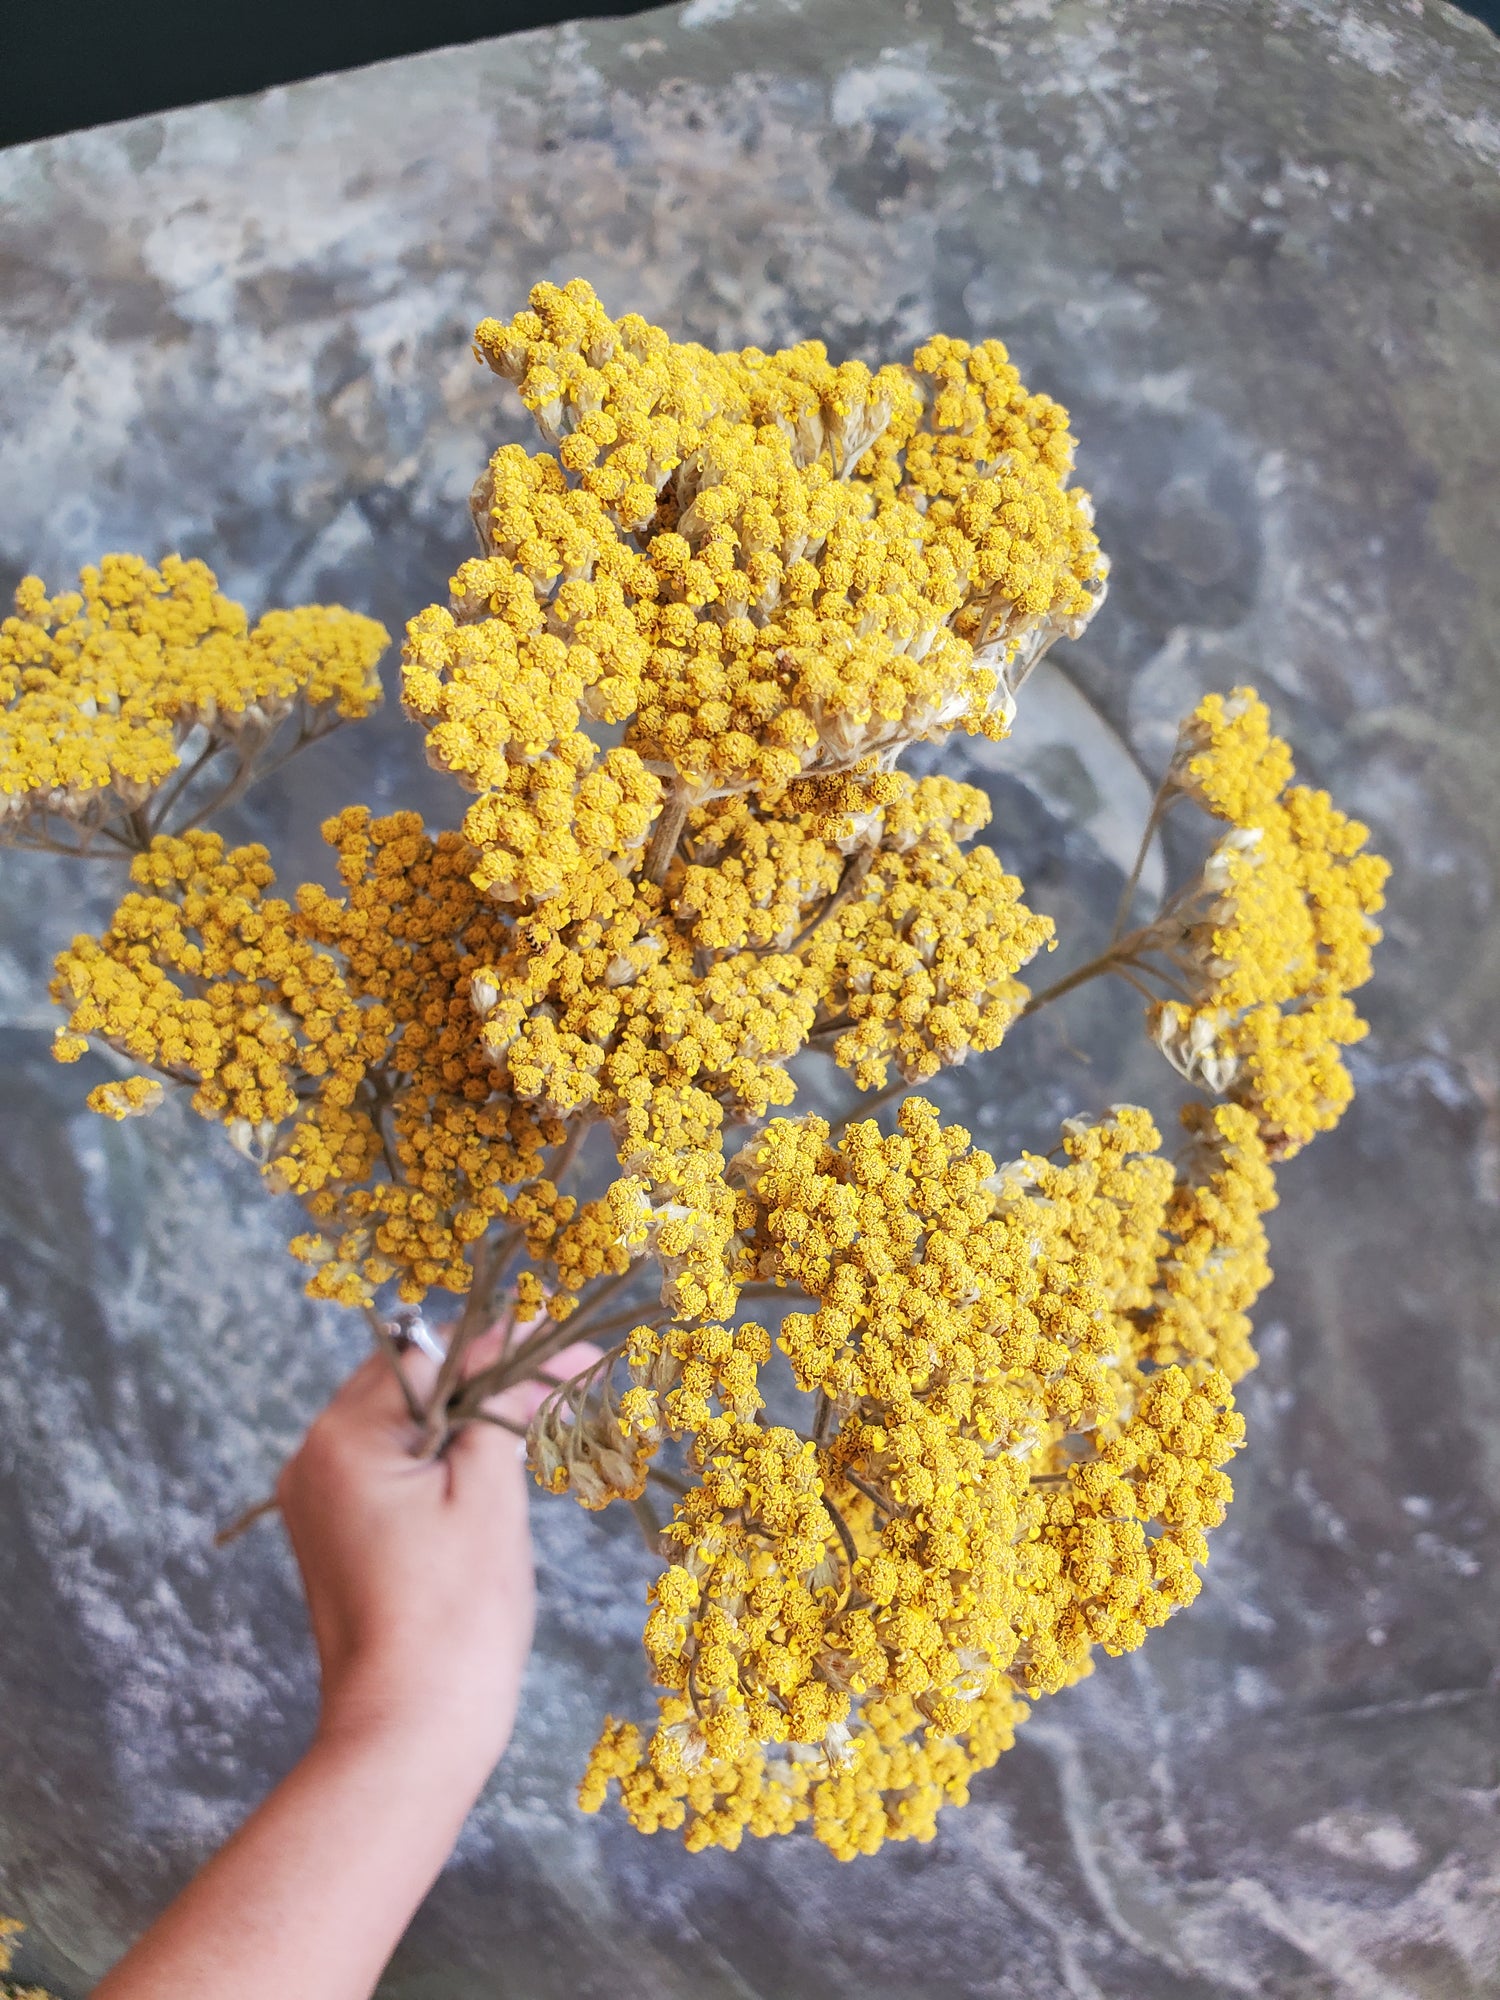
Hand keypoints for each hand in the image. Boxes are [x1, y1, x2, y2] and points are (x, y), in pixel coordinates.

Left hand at [275, 1320, 591, 1787]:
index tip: (568, 1348)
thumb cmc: (457, 1617)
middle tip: (559, 1382)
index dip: (507, 1349)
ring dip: (462, 1416)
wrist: (409, 1732)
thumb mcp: (490, 1493)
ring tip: (533, 1423)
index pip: (434, 1357)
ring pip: (399, 1422)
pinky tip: (484, 1470)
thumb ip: (499, 1405)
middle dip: (484, 1377)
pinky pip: (385, 1466)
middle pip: (409, 1381)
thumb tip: (523, 1345)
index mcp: (344, 1438)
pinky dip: (435, 1457)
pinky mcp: (329, 1534)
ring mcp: (314, 1499)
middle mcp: (312, 1458)